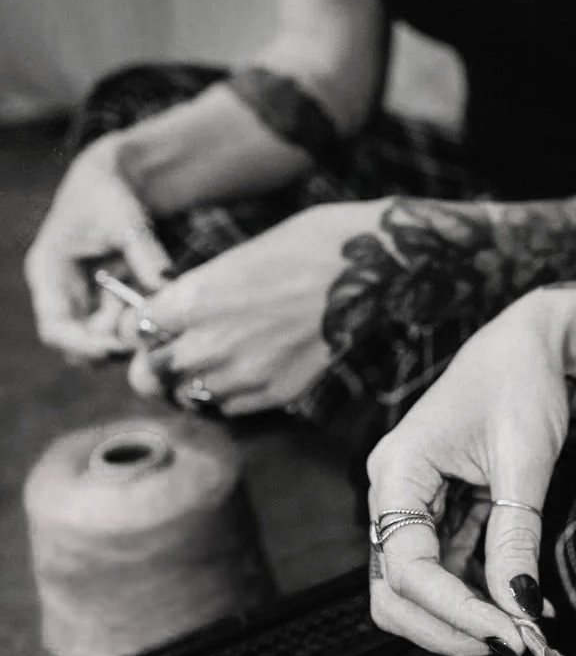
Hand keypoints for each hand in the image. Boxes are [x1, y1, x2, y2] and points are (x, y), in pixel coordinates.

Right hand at [25, 134, 172, 358]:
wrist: (121, 181)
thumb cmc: (112, 193)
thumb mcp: (126, 218)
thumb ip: (145, 253)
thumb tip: (166, 284)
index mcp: (50, 274)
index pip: (56, 329)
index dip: (83, 346)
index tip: (117, 348)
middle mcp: (65, 296)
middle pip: (80, 348)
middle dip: (113, 349)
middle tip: (149, 341)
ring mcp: (89, 303)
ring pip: (106, 343)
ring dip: (133, 341)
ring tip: (160, 325)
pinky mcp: (112, 305)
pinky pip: (126, 331)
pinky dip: (145, 330)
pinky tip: (166, 320)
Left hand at [124, 202, 385, 414]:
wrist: (362, 270)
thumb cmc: (299, 247)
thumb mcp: (231, 260)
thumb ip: (194, 296)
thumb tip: (170, 315)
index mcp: (190, 300)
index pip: (134, 331)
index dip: (138, 330)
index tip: (149, 326)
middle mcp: (209, 343)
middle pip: (150, 376)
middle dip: (154, 366)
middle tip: (167, 358)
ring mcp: (243, 373)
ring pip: (189, 397)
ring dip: (190, 384)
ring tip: (207, 367)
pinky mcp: (275, 392)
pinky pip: (231, 408)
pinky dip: (228, 396)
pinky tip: (241, 374)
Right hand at [367, 293, 568, 655]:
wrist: (534, 344)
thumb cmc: (522, 379)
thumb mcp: (524, 459)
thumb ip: (514, 536)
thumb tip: (519, 608)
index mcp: (397, 471)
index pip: (407, 569)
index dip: (455, 613)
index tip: (512, 638)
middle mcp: (392, 494)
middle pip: (394, 594)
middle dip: (448, 629)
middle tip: (513, 645)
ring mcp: (412, 508)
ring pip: (417, 594)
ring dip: (465, 621)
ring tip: (527, 629)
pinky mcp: (439, 516)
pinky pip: (447, 575)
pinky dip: (480, 599)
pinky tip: (523, 604)